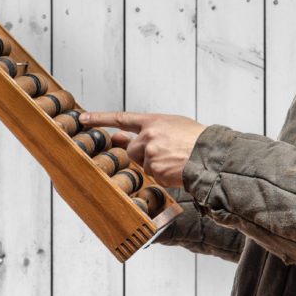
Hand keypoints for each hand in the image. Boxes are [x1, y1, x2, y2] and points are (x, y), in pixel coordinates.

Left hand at [78, 111, 205, 188]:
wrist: (212, 156)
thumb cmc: (196, 139)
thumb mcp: (172, 125)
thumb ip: (147, 130)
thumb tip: (121, 137)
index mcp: (153, 121)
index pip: (120, 118)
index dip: (99, 118)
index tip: (83, 118)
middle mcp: (149, 136)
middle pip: (131, 149)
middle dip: (142, 154)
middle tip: (163, 153)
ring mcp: (151, 155)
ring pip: (142, 164)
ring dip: (154, 165)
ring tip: (174, 160)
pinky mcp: (156, 171)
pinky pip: (153, 176)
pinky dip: (163, 175)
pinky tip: (176, 169)